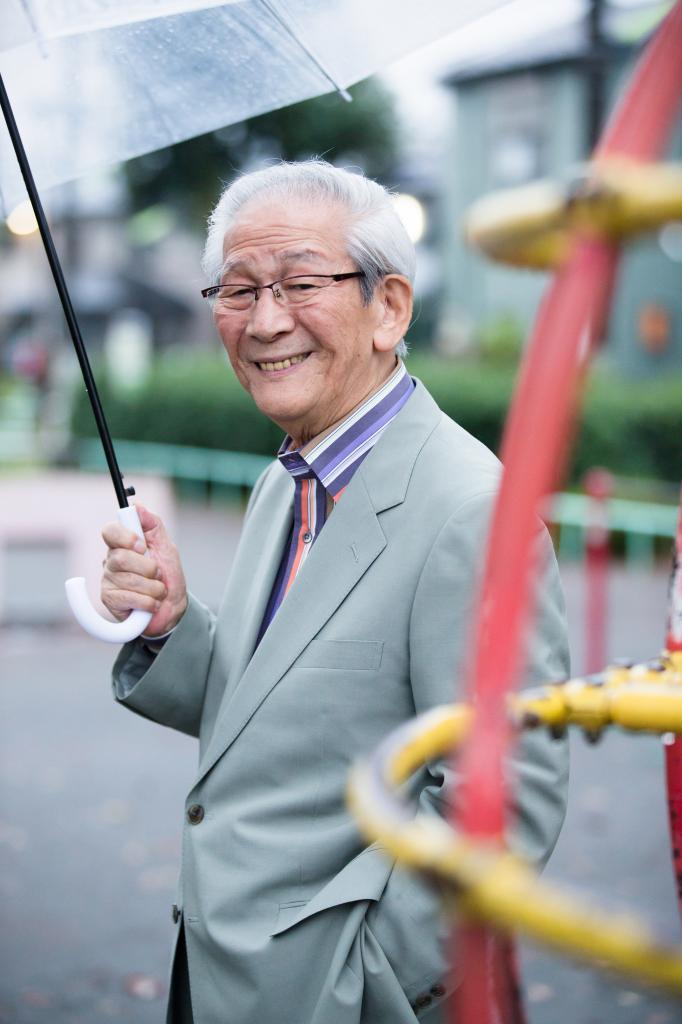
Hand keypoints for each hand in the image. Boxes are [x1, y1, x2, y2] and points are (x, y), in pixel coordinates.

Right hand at [101, 504, 187, 636]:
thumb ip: (154, 525)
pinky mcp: (109, 601)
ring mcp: (108, 581)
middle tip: (157, 574)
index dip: (124, 537)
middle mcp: (111, 561)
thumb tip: (137, 505)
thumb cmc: (168, 577)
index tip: (141, 546)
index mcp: (123, 545)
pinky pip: (129, 598)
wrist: (173, 609)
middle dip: (148, 568)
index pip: (110, 531)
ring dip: (153, 587)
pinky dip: (148, 602)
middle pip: (121, 557)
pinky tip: (150, 604)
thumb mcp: (167, 548)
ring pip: (129, 579)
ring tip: (157, 591)